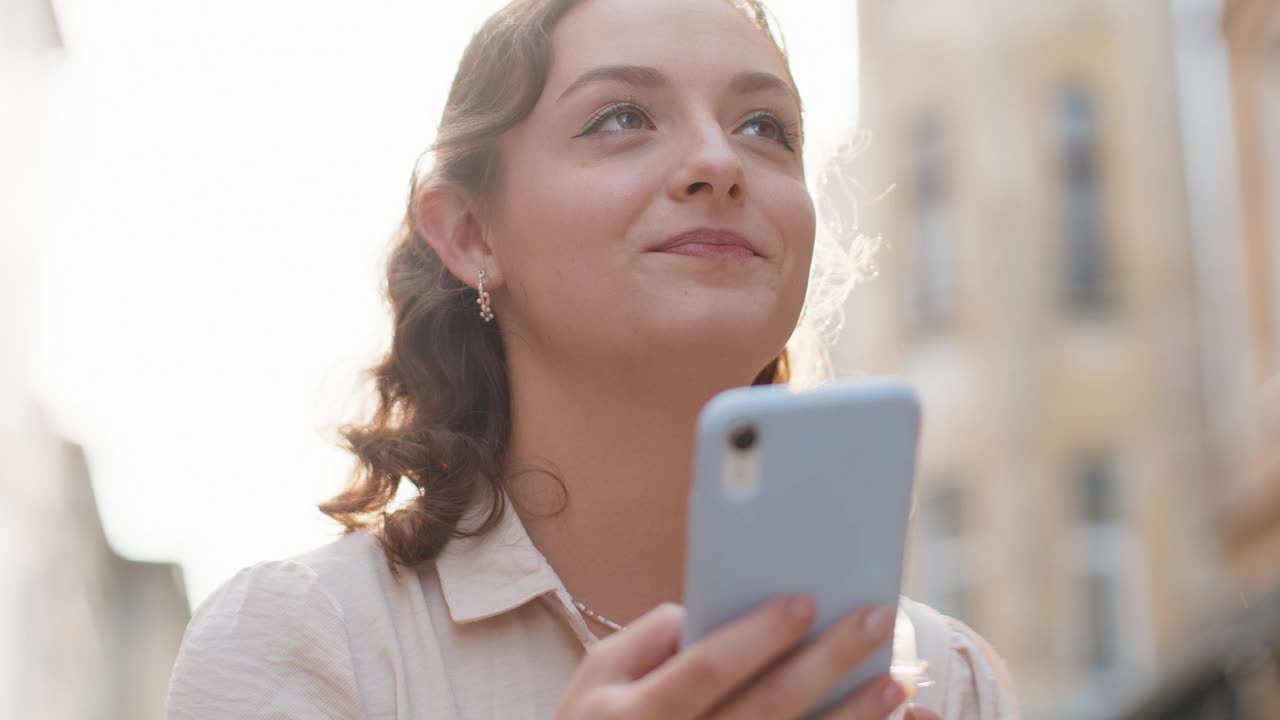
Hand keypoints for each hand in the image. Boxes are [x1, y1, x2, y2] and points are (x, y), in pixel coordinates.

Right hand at [554, 595, 911, 718]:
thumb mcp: (598, 674)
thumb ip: (652, 637)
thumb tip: (719, 610)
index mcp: (635, 715)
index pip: (707, 668)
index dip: (758, 635)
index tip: (806, 598)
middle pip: (765, 709)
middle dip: (825, 663)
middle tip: (875, 620)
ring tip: (894, 683)